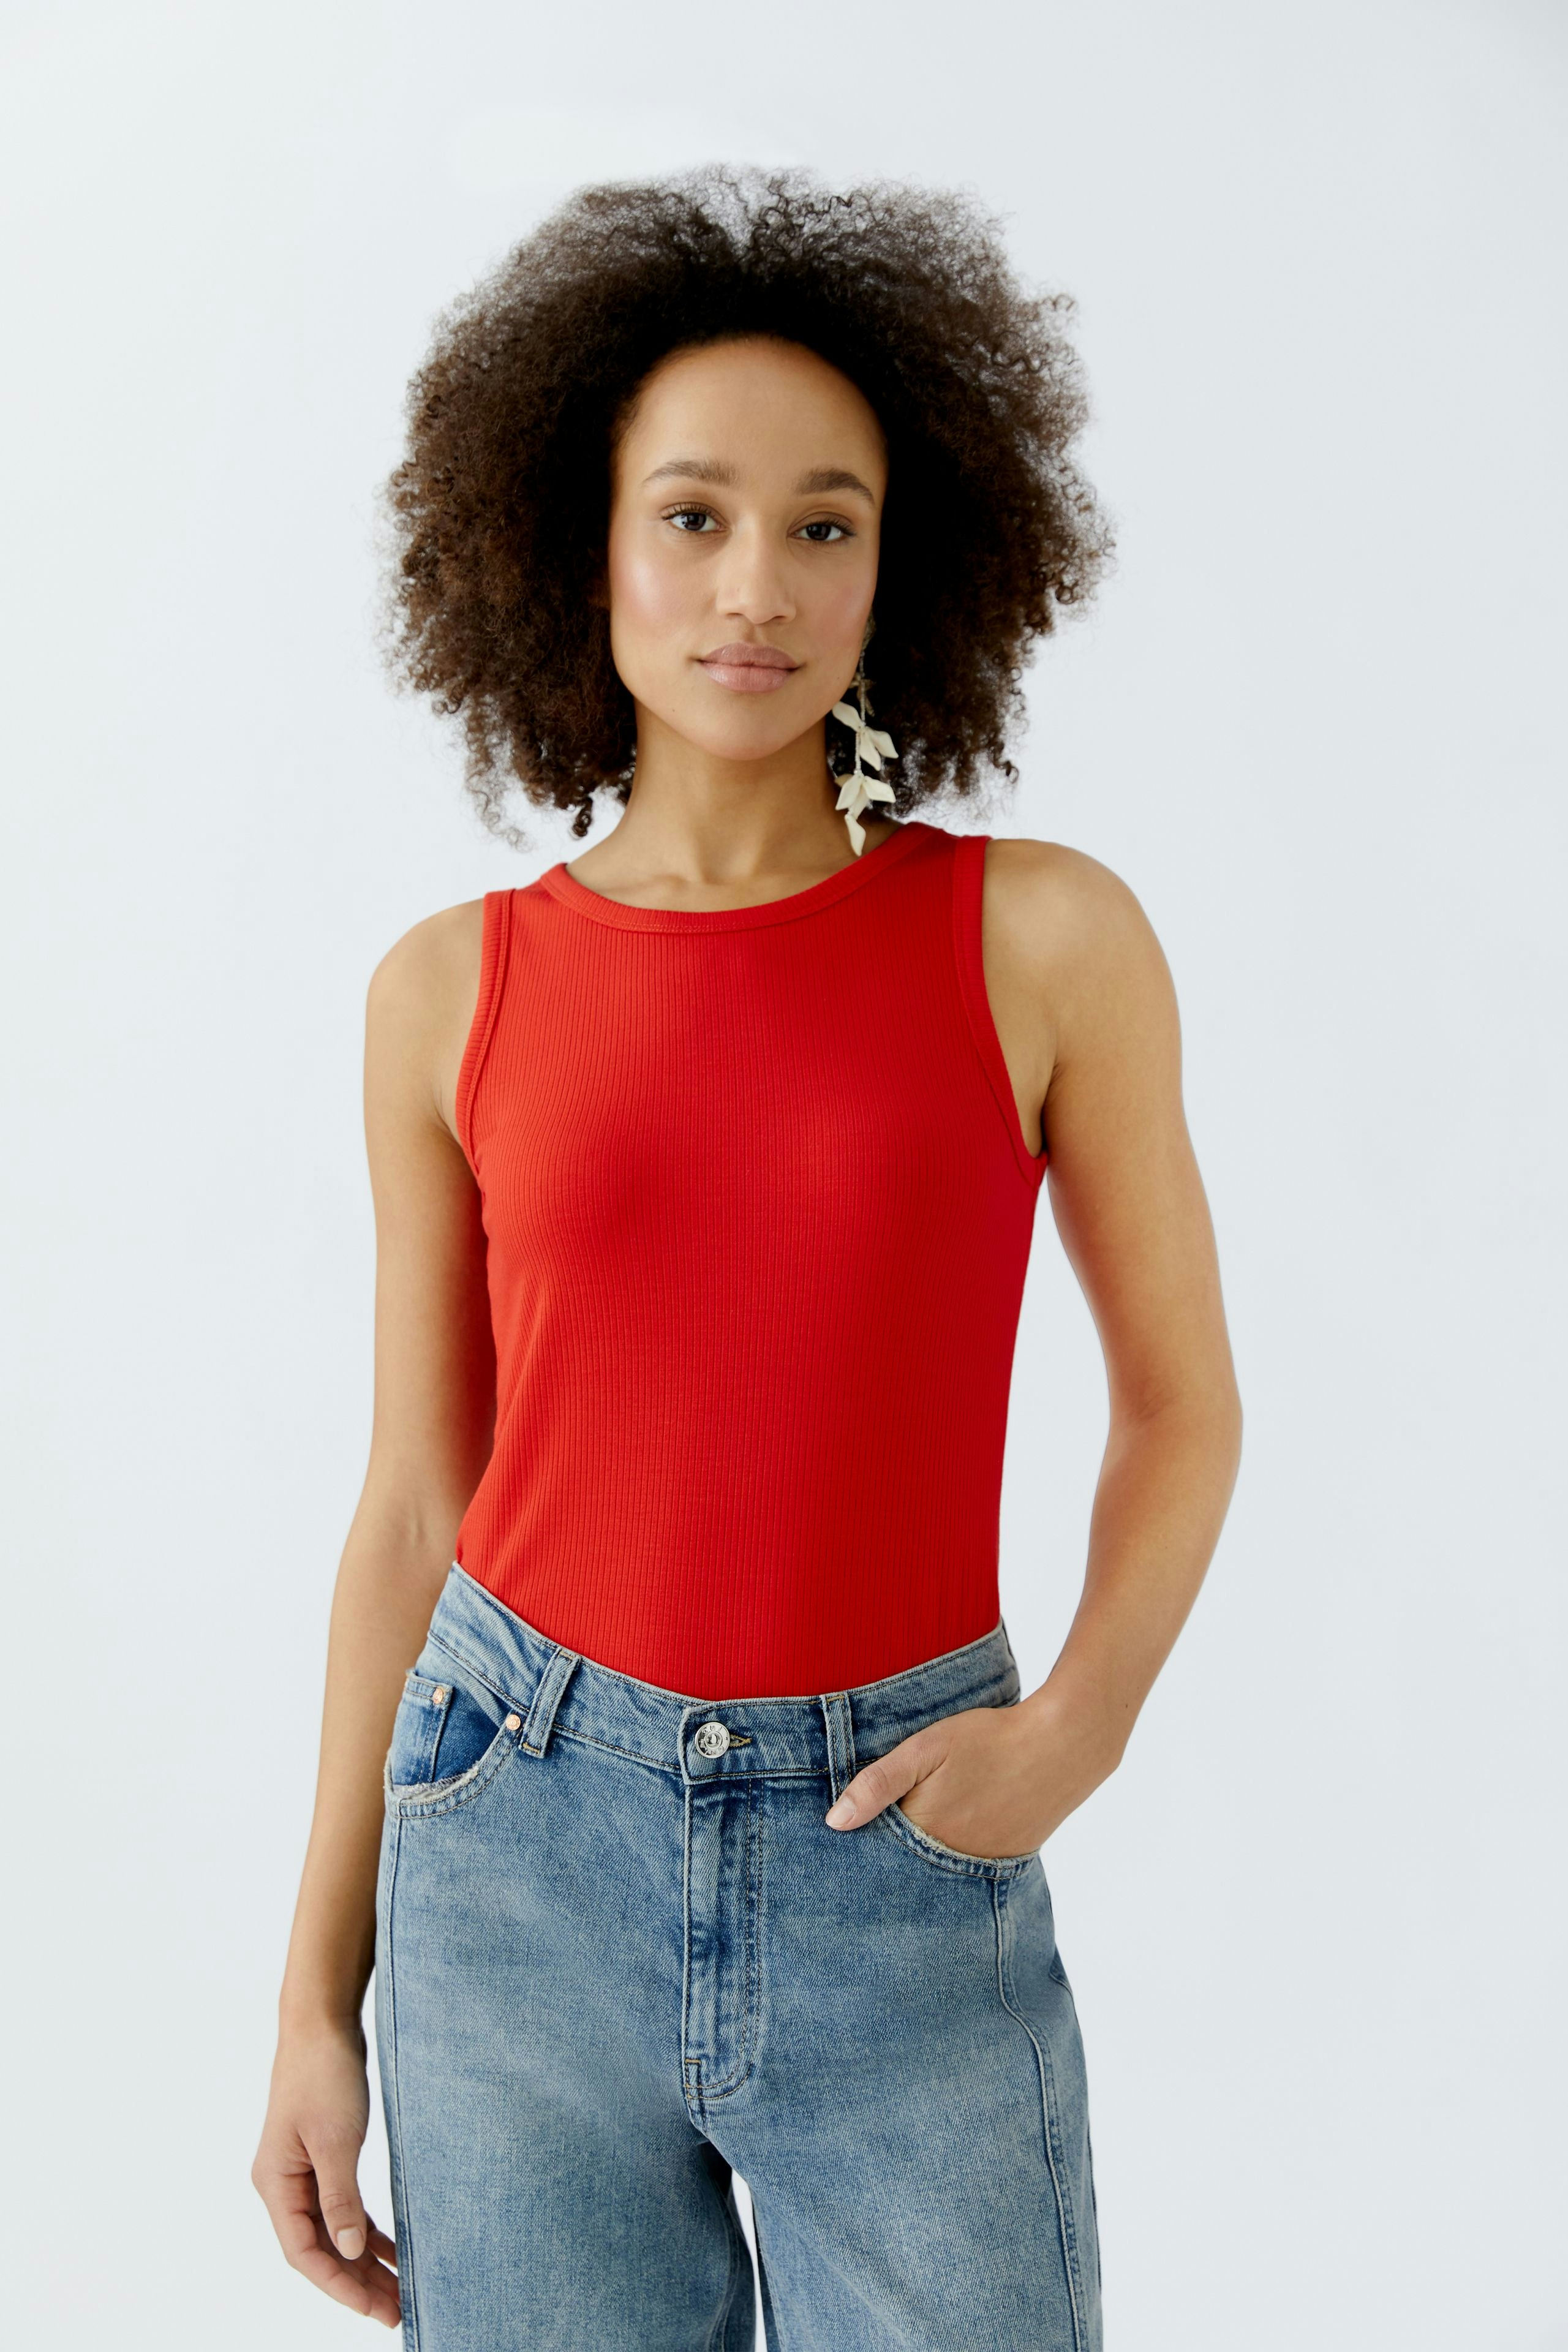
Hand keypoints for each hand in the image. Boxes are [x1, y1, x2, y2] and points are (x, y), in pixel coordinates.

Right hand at [252, 2020, 400, 2328]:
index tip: (373, 2309)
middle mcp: (284, 2184)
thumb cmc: (324, 2074)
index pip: (304, 2252)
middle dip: (356, 2282)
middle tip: (397, 2310)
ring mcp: (303, 2171)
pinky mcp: (324, 2156)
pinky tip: (390, 2248)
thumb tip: (350, 2250)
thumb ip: (340, 2198)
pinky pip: (343, 2207)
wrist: (322, 2022)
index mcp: (276, 2183)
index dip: (338, 2285)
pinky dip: (366, 2229)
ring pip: (333, 2231)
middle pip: (320, 2248)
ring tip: (399, 2291)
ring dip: (363, 2261)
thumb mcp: (335, 2139)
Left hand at [823, 1683, 1120, 1859]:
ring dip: (919, 1865)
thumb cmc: (989, 1740)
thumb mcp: (925, 1749)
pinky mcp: (1007, 1862)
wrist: (1062, 1746)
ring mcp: (983, 1866)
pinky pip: (967, 1872)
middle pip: (905, 1872)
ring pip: (936, 1876)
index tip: (838, 1847)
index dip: (858, 1848)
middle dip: (884, 1864)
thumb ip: (878, 1784)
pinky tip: (946, 1840)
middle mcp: (952, 1862)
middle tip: (867, 1852)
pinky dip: (951, 1862)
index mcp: (926, 1833)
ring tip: (907, 1844)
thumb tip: (835, 1823)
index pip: (876, 1858)